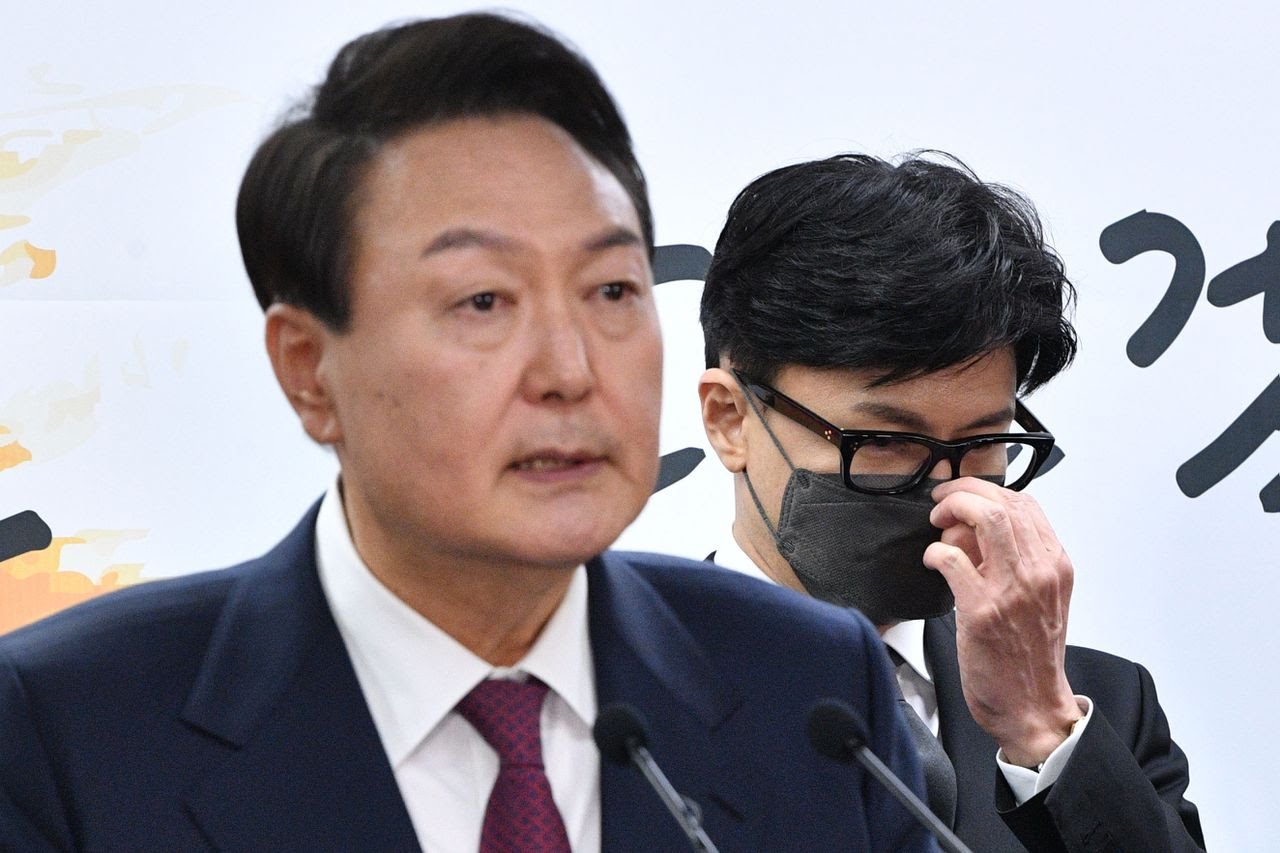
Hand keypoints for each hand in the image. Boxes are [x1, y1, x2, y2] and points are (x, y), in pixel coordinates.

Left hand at [925, 477, 1081, 767]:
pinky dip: (935, 552)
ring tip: (937, 526)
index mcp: (1056, 565)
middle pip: (1002, 502)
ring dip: (952, 512)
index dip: (986, 490)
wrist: (1033, 707)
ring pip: (984, 519)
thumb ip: (1009, 559)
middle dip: (963, 491)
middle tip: (941, 504)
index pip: (1025, 502)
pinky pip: (952, 559)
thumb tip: (967, 528)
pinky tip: (932, 562)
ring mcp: (1013, 590)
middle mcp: (1040, 572)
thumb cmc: (1029, 653)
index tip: (964, 495)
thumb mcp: (1035, 598)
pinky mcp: (983, 611)